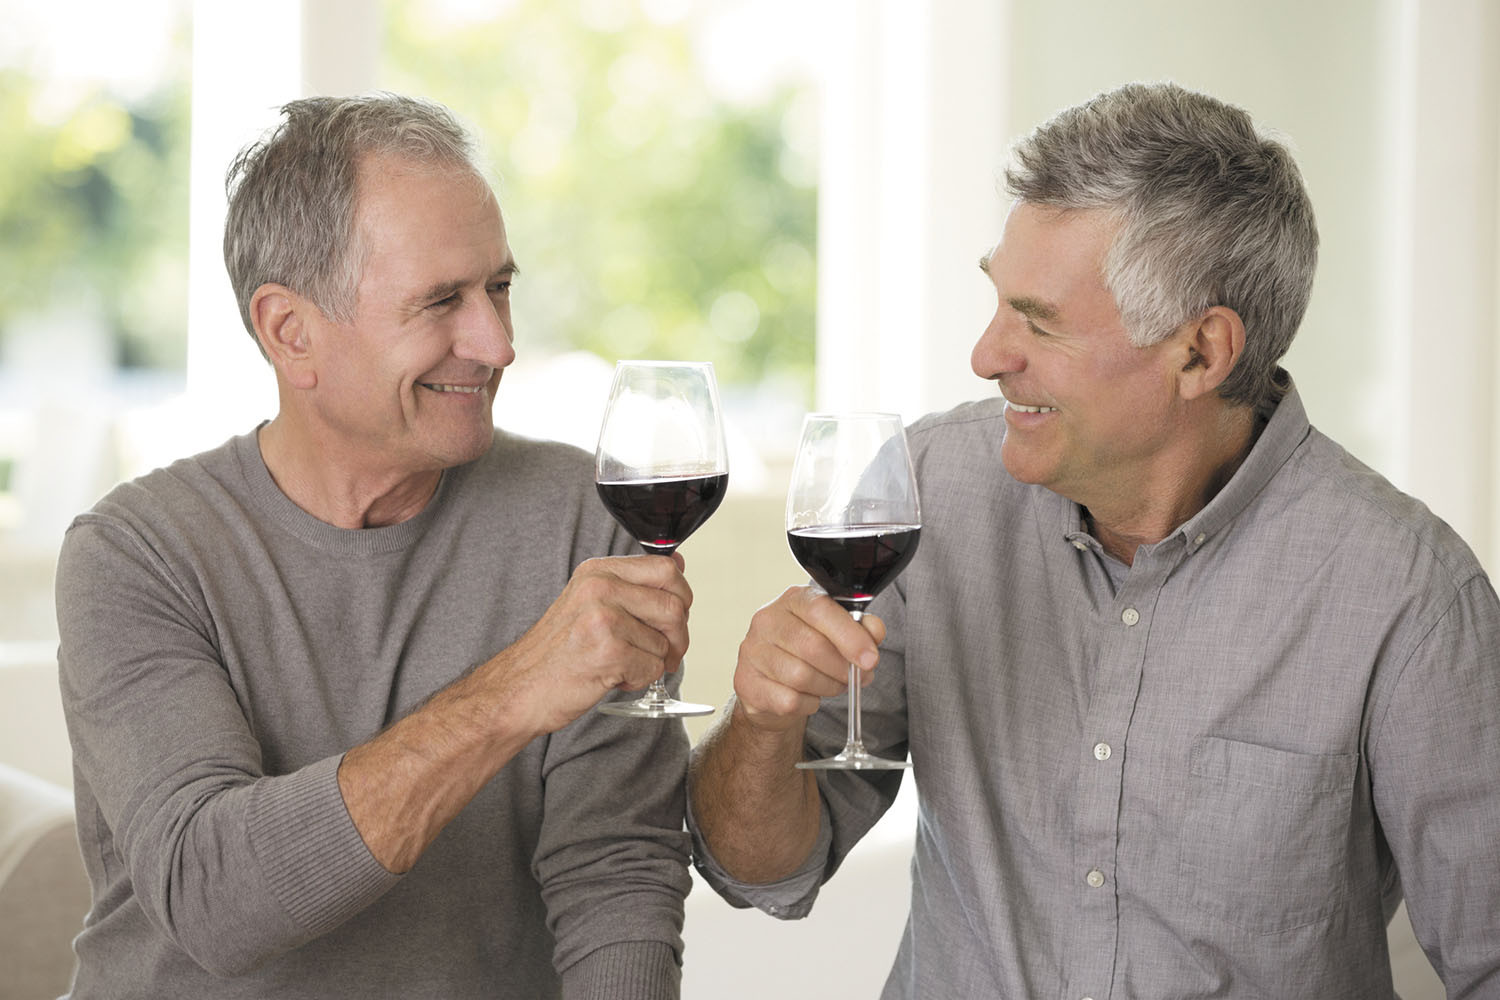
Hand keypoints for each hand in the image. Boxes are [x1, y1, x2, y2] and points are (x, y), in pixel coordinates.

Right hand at [485, 554, 692, 734]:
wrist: (518, 689)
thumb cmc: (556, 652)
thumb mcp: (589, 602)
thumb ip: (631, 585)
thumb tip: (678, 565)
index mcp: (598, 571)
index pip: (667, 568)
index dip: (681, 597)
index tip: (670, 619)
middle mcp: (600, 588)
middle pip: (675, 605)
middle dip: (677, 637)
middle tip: (662, 653)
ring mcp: (604, 618)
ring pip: (666, 641)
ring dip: (652, 662)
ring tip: (621, 665)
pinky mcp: (608, 651)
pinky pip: (652, 668)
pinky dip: (638, 680)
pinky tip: (611, 677)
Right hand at [731, 586, 885, 732]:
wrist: (772, 685)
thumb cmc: (807, 653)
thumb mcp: (837, 634)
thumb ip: (860, 629)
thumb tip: (874, 630)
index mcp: (793, 600)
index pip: (820, 610)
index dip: (850, 636)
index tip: (870, 658)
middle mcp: (767, 620)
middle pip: (813, 646)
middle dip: (842, 668)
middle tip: (856, 677)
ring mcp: (752, 652)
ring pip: (801, 676)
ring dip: (827, 686)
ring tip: (832, 684)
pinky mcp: (746, 682)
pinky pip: (789, 700)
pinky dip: (808, 703)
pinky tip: (807, 696)